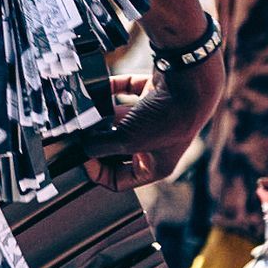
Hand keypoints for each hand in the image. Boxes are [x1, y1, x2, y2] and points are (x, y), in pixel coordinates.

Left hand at [84, 53, 224, 190]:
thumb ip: (102, 145)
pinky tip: (98, 87)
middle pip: (116, 150)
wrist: (190, 86)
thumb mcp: (128, 140)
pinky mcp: (151, 97)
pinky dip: (111, 90)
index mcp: (154, 166)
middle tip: (78, 133)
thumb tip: (84, 146)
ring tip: (83, 111)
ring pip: (118, 121)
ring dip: (101, 115)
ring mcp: (153, 120)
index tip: (83, 157)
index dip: (97, 172)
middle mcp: (154, 145)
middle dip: (97, 141)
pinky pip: (125, 93)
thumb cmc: (168, 120)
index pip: (119, 181)